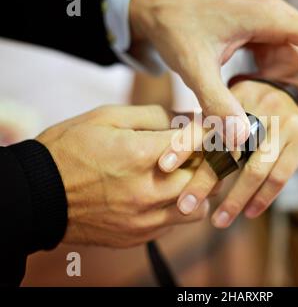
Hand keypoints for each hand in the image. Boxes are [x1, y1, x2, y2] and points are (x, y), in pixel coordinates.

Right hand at [36, 105, 208, 247]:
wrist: (37, 195)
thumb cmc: (69, 149)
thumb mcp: (107, 117)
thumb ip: (153, 115)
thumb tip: (186, 117)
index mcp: (139, 156)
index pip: (196, 143)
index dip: (205, 132)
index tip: (204, 128)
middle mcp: (147, 192)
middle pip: (205, 179)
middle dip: (207, 162)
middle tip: (198, 152)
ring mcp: (144, 219)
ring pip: (197, 208)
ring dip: (196, 191)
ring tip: (181, 177)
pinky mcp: (138, 236)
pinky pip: (174, 224)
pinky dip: (175, 208)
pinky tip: (160, 195)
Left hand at [129, 0, 297, 148]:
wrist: (156, 8)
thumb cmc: (174, 26)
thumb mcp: (194, 65)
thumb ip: (216, 101)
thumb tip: (242, 141)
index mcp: (271, 19)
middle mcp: (278, 22)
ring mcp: (271, 32)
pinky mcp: (260, 42)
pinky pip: (285, 65)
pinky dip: (286, 86)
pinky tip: (274, 107)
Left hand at [166, 81, 297, 227]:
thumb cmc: (262, 109)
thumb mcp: (238, 103)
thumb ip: (215, 123)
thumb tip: (179, 155)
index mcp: (237, 95)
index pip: (206, 121)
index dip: (183, 143)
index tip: (164, 167)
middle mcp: (261, 105)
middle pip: (228, 148)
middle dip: (204, 181)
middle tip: (185, 206)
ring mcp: (285, 122)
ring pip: (254, 169)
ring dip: (235, 199)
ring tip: (218, 222)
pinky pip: (280, 176)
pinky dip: (263, 198)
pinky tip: (249, 213)